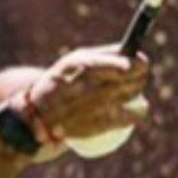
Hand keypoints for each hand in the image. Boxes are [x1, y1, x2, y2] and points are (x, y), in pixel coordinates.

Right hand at [17, 47, 150, 146]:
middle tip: (140, 76)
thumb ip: (100, 57)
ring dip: (137, 91)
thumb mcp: (72, 63)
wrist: (35, 119)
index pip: (123, 63)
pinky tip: (139, 110)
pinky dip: (137, 113)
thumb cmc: (58, 84)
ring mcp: (93, 106)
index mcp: (82, 65)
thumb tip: (131, 52)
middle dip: (140, 75)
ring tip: (136, 92)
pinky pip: (128, 117)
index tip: (142, 63)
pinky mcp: (97, 125)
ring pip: (131, 95)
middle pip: (131, 78)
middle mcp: (88, 84)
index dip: (138, 63)